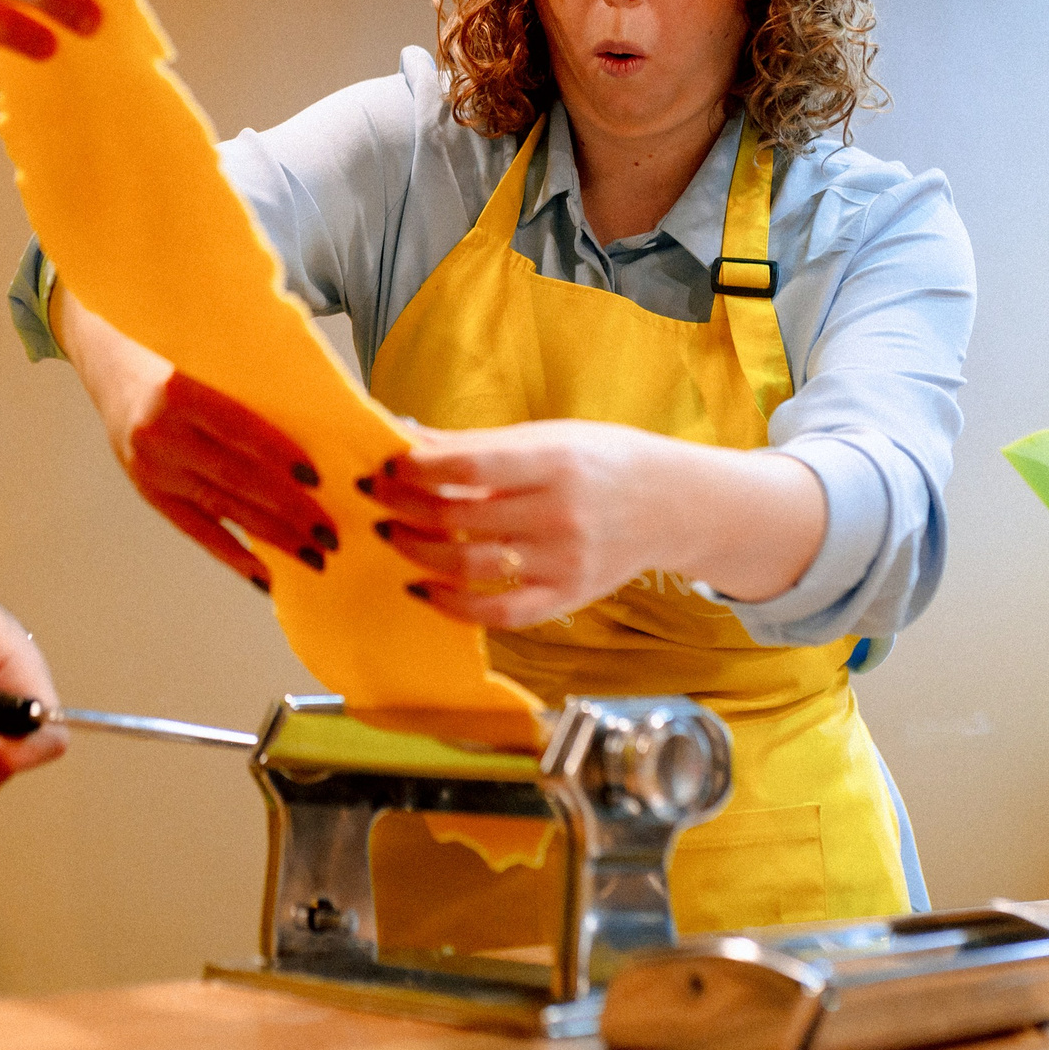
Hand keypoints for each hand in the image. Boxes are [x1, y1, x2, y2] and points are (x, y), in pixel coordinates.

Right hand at [50, 284, 333, 589]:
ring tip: (314, 558)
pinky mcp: (148, 493)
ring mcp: (150, 469)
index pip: (239, 428)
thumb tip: (320, 421)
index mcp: (176, 390)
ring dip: (271, 538)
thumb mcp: (206, 353)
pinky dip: (232, 554)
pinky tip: (265, 575)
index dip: (280, 456)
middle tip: (332, 535)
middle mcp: (159, 434)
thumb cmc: (174, 351)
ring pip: (222, 509)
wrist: (106, 360)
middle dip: (289, 511)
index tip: (319, 480)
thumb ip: (249, 382)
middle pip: (236, 477)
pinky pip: (195, 530)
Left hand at [361, 420, 826, 626]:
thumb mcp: (546, 437)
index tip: (388, 465)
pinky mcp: (566, 598)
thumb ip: (475, 444)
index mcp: (555, 462)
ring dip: (419, 553)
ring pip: (471, 567)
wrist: (672, 504)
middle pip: (461, 518)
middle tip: (377, 499)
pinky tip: (425, 589)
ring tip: (394, 536)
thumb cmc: (600, 461)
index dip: (419, 469)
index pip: (472, 465)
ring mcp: (564, 563)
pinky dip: (454, 606)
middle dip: (406, 508)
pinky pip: (500, 614)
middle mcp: (561, 515)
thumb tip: (403, 435)